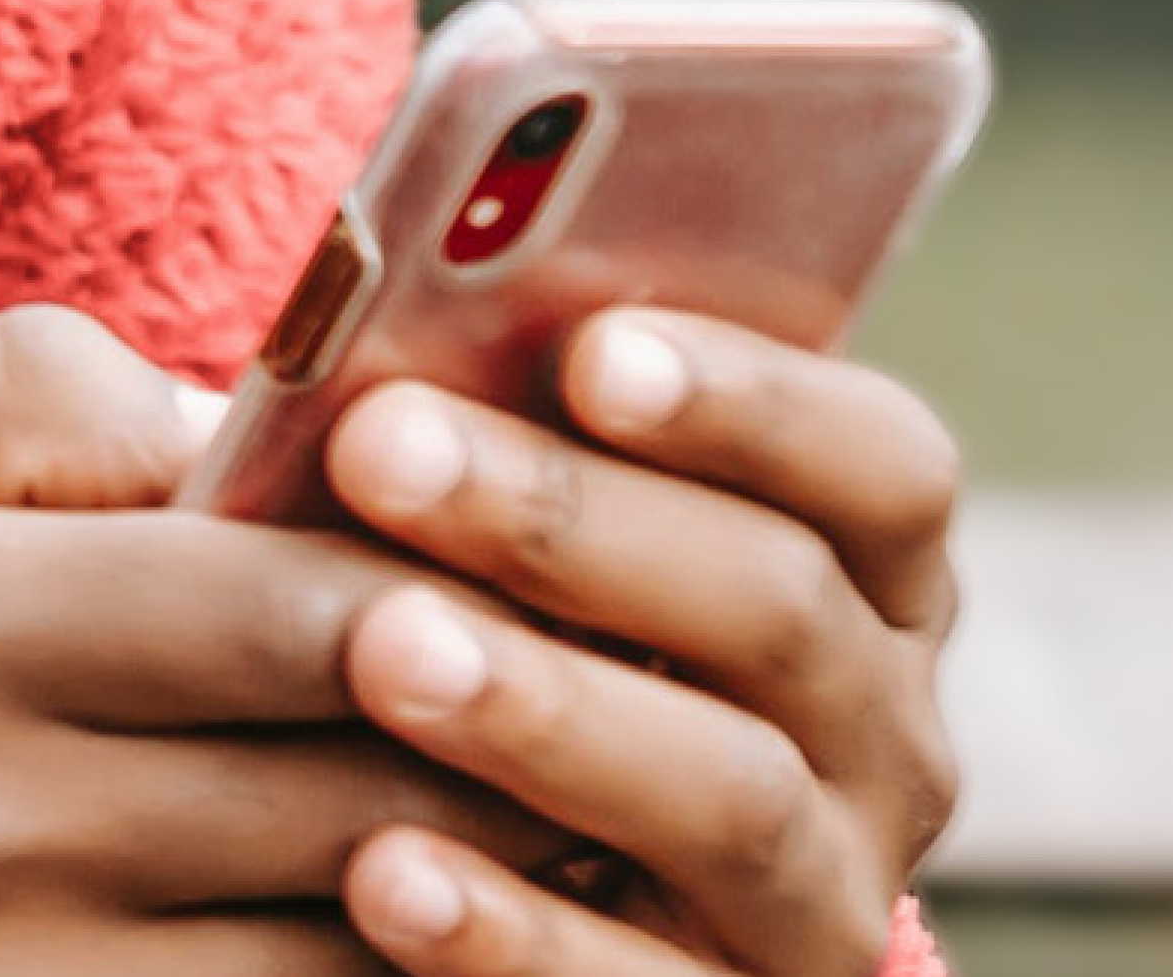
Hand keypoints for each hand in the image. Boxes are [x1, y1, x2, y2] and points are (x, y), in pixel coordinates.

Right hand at [0, 307, 555, 976]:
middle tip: (651, 674)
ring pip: (331, 969)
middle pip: (338, 797)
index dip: (441, 569)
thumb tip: (239, 411)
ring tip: (612, 824)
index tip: (558, 526)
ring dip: (486, 902)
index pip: (260, 604)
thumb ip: (12, 392)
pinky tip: (438, 935)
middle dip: (521, 738)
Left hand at [323, 310, 960, 976]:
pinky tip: (383, 873)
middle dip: (568, 518)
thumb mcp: (559, 514)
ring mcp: (822, 897)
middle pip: (778, 606)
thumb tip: (380, 346)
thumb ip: (518, 424)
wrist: (537, 862)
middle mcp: (882, 735)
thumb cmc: (518, 607)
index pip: (885, 465)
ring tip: (384, 647)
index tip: (592, 350)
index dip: (752, 398)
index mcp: (868, 570)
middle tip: (382, 449)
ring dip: (547, 710)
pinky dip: (509, 933)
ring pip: (730, 798)